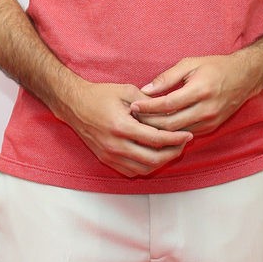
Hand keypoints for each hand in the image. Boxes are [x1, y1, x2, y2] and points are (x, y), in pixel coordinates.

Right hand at [65, 81, 192, 177]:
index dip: (175, 139)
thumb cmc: (100, 95)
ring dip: (161, 162)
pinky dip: (146, 166)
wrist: (74, 105)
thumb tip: (170, 109)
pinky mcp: (106, 159)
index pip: (156, 139)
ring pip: (143, 168)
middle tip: (183, 144)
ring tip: (171, 150)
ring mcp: (110, 155)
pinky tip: (154, 155)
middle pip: (153, 159)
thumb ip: (148, 102)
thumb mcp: (126, 91)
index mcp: (121, 126)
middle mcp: (115, 145)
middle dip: (172, 153)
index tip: (187, 135)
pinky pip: (131, 170)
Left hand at [129, 53, 261, 137]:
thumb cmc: (215, 67)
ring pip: (177, 133)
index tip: (133, 106)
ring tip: (142, 123)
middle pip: (170, 124)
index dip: (148, 107)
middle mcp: (206, 109)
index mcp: (200, 90)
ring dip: (159, 130)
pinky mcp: (211, 128)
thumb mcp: (190, 63)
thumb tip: (146, 89)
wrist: (245, 77)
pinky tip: (159, 127)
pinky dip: (171, 133)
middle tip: (134, 117)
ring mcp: (210, 121)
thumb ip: (167, 77)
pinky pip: (186, 134)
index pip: (168, 104)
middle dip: (149, 122)